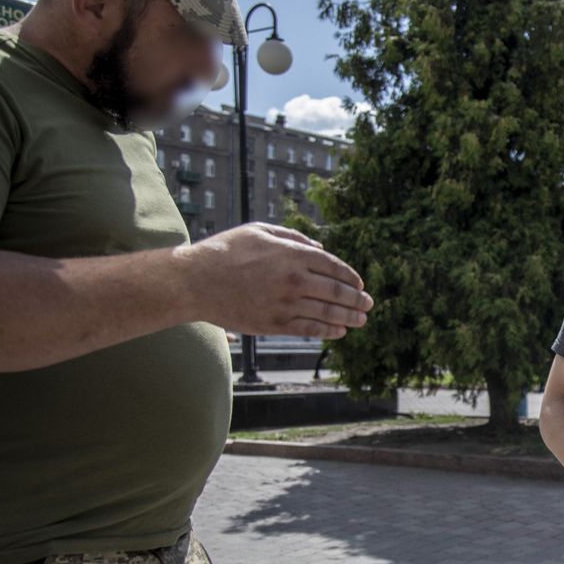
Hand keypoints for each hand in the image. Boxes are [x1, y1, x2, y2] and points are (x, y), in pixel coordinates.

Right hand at [176, 223, 372, 339]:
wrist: (194, 281)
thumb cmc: (225, 251)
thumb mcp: (259, 231)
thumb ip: (293, 237)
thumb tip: (321, 248)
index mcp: (292, 254)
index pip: (333, 266)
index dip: (350, 277)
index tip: (359, 284)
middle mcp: (294, 279)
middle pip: (336, 291)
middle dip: (357, 299)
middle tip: (369, 304)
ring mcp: (285, 304)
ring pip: (327, 313)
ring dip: (349, 317)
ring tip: (361, 320)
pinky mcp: (274, 324)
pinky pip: (309, 329)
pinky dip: (328, 331)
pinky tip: (340, 332)